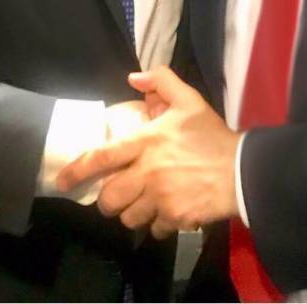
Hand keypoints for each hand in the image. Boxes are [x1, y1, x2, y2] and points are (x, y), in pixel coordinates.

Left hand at [57, 66, 240, 237]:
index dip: (78, 170)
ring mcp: (161, 198)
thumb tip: (133, 77)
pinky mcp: (175, 218)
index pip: (102, 157)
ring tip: (143, 204)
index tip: (64, 181)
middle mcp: (148, 172)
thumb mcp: (189, 99)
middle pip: (109, 197)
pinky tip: (167, 214)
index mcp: (146, 142)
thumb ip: (161, 81)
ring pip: (129, 217)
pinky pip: (154, 229)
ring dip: (132, 213)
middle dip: (108, 200)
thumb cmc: (212, 134)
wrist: (242, 169)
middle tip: (116, 195)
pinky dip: (157, 225)